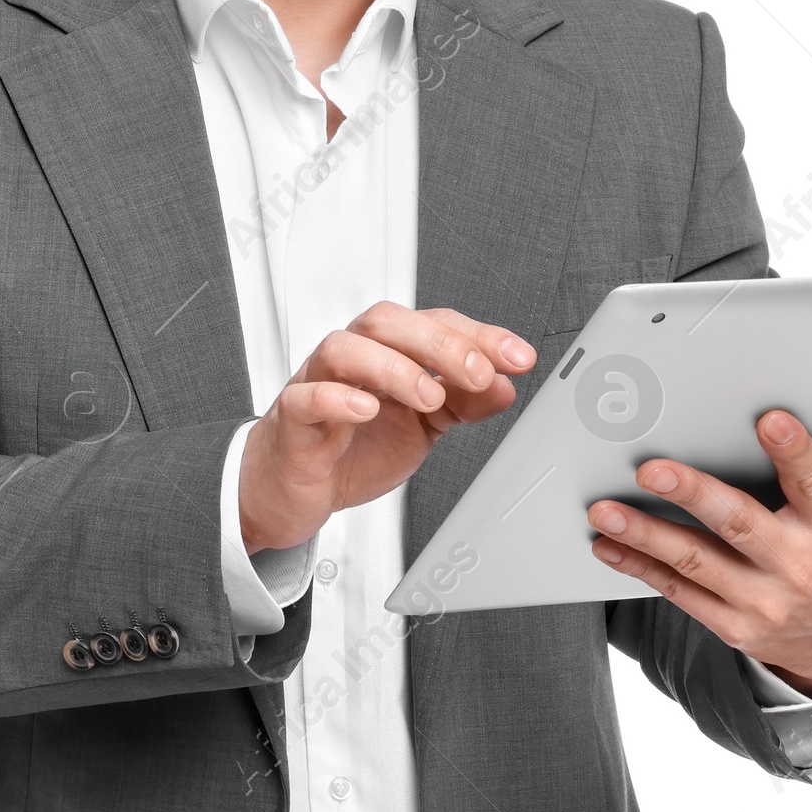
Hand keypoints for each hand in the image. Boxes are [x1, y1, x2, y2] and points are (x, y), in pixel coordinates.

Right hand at [238, 302, 535, 553]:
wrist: (294, 488)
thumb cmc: (352, 446)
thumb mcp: (423, 426)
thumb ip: (463, 403)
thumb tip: (505, 387)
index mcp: (387, 353)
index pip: (433, 323)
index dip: (479, 335)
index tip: (519, 357)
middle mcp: (353, 359)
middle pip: (388, 323)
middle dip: (439, 343)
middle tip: (479, 372)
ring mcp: (318, 384)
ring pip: (344, 349)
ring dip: (392, 367)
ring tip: (428, 396)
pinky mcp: (292, 420)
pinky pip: (306, 397)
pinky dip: (336, 398)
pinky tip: (366, 409)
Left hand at [587, 409, 811, 693]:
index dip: (794, 451)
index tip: (770, 421)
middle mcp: (800, 564)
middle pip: (739, 524)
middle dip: (692, 493)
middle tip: (651, 470)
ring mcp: (765, 599)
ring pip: (696, 561)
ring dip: (645, 534)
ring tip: (606, 512)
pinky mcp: (736, 625)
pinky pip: (680, 593)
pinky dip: (640, 567)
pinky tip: (610, 546)